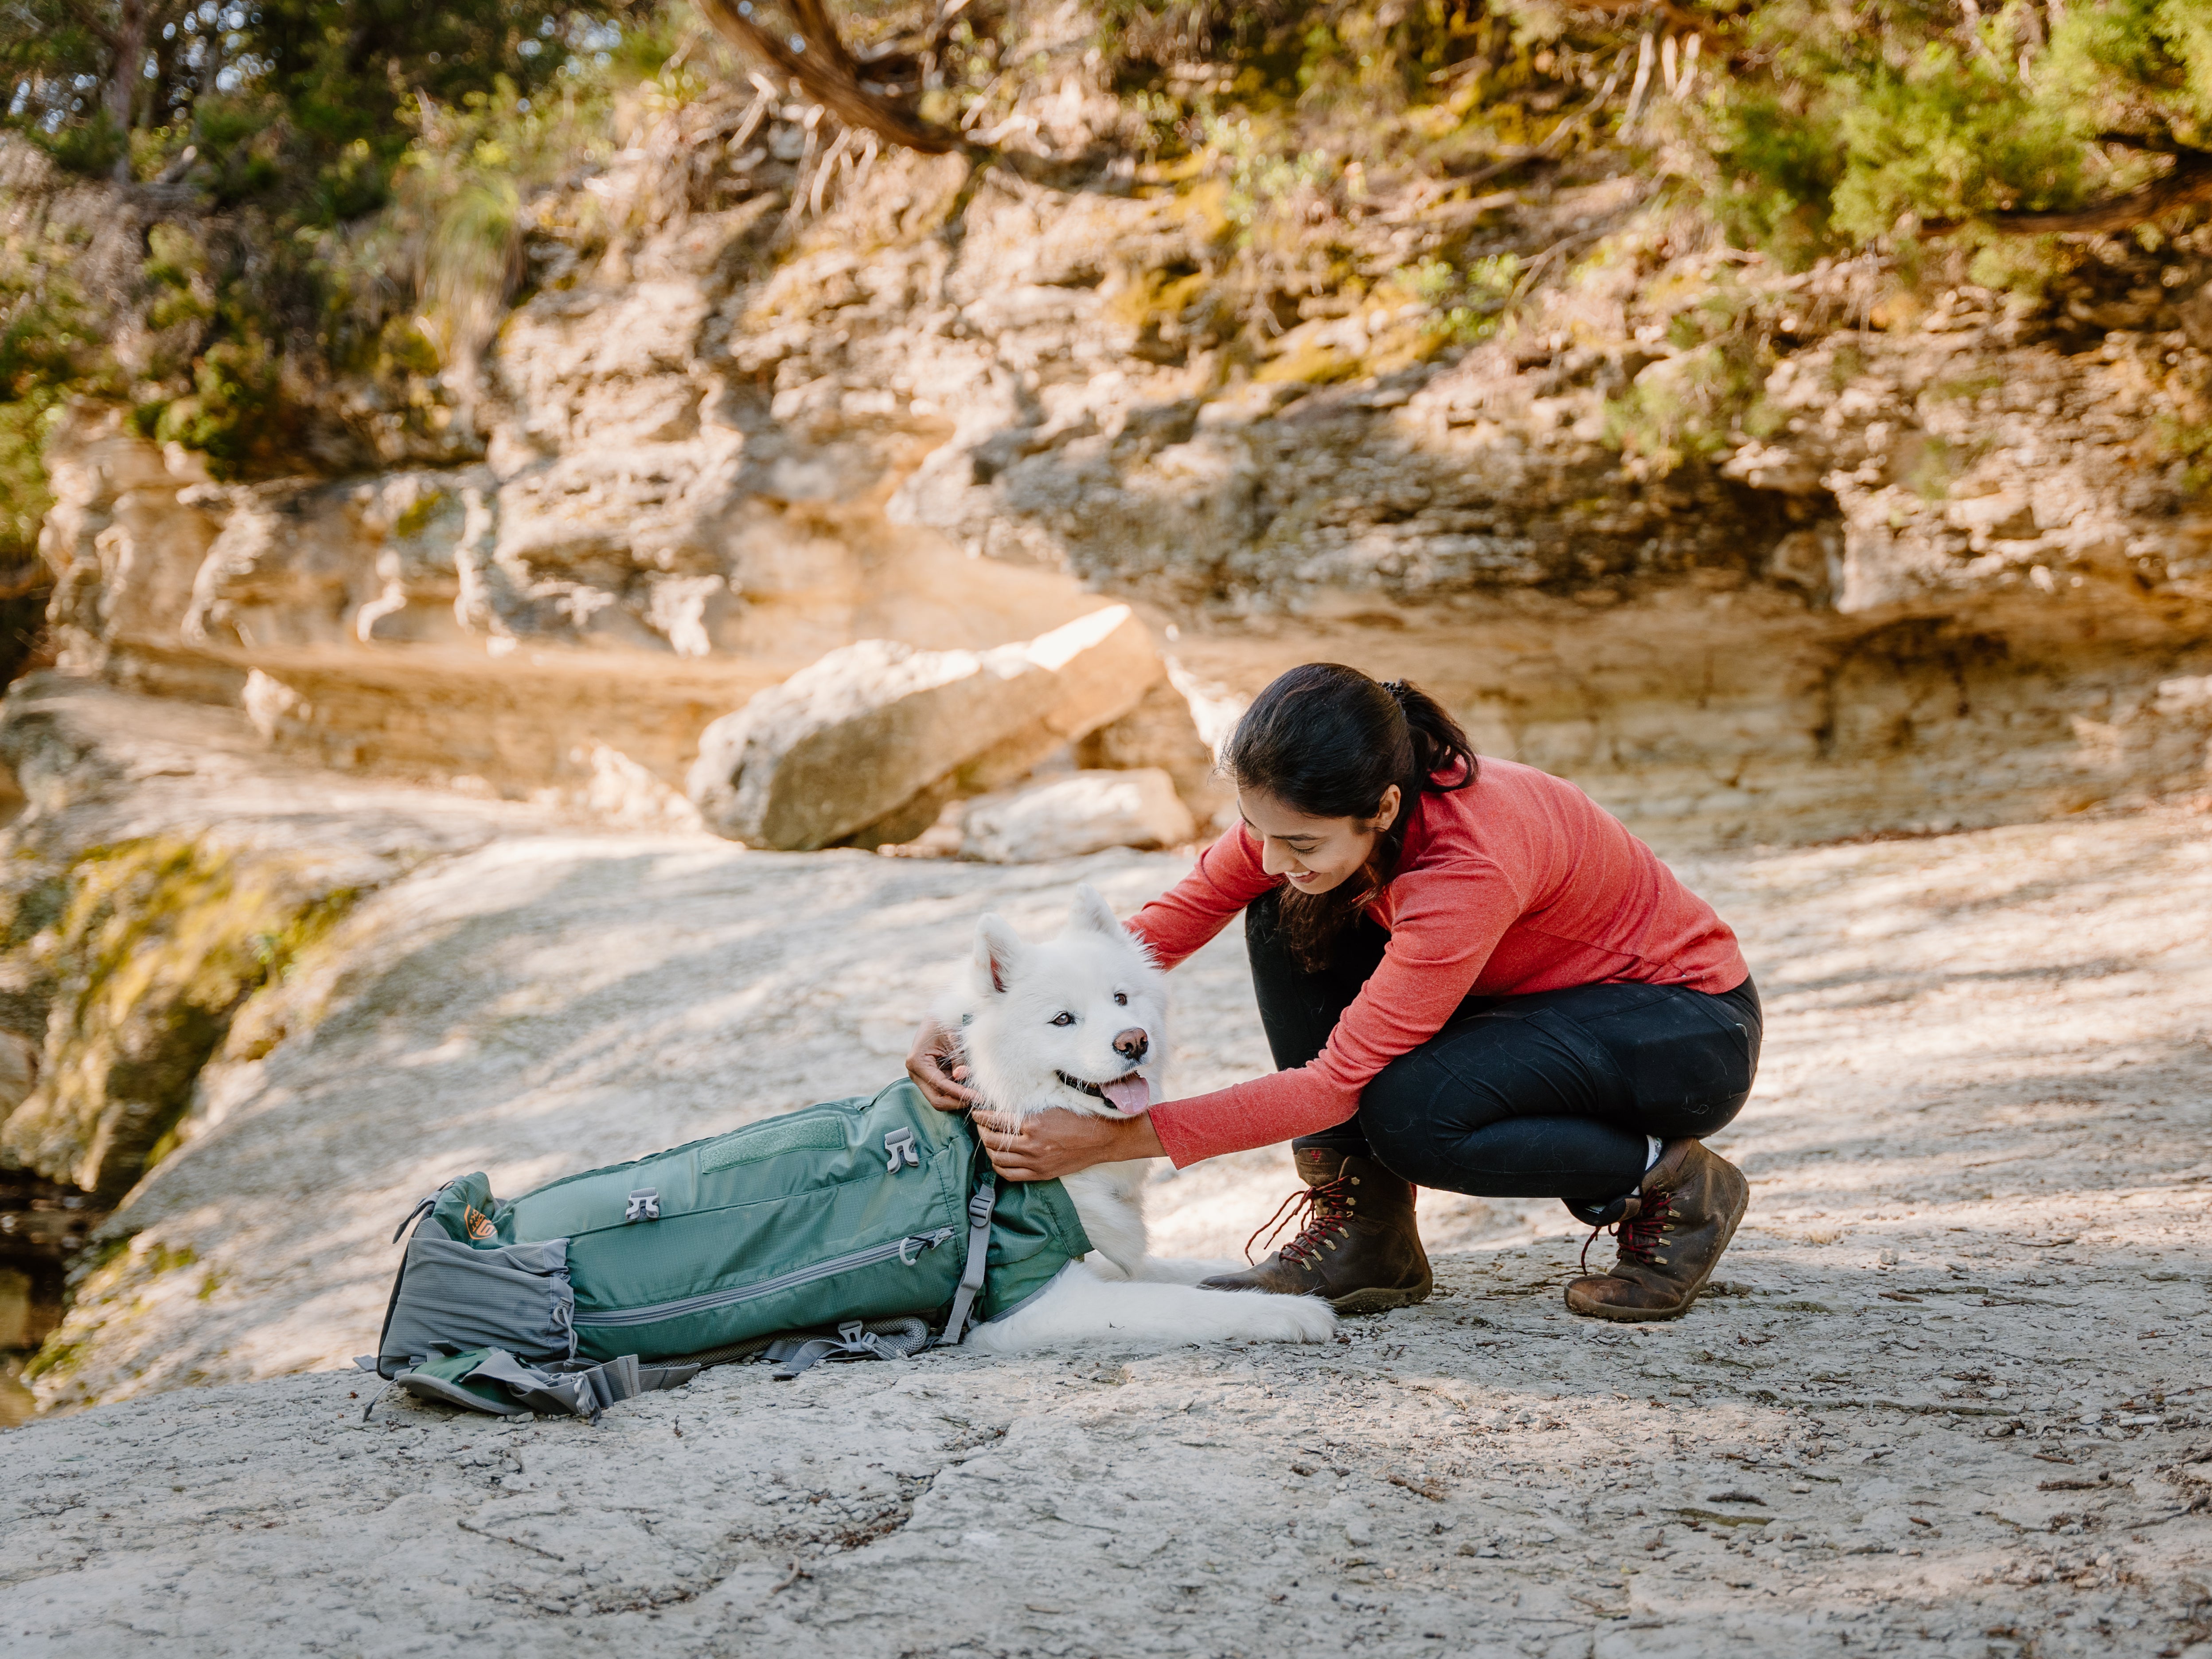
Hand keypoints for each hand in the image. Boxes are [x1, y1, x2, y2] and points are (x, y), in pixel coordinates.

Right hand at [906, 1015, 978, 1111]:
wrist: (938, 1014)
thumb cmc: (945, 1021)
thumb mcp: (954, 1037)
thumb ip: (958, 1058)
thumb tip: (961, 1076)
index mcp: (917, 1061)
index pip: (940, 1086)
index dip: (959, 1094)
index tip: (978, 1097)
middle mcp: (915, 1072)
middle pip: (937, 1100)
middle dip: (958, 1102)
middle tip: (980, 1101)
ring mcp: (922, 1077)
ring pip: (940, 1099)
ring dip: (958, 1100)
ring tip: (979, 1096)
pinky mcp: (930, 1078)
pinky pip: (944, 1092)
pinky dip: (958, 1093)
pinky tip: (972, 1090)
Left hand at [972, 1108, 1163, 1181]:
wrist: (1102, 1139)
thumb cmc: (1080, 1117)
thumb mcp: (1052, 1104)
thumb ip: (1028, 1107)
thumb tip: (1005, 1103)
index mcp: (1033, 1124)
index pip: (995, 1120)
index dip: (982, 1115)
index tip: (977, 1111)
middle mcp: (1031, 1146)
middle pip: (993, 1140)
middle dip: (982, 1131)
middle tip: (980, 1124)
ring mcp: (1035, 1163)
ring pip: (998, 1158)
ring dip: (989, 1148)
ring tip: (988, 1139)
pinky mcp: (1040, 1174)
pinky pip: (1010, 1174)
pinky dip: (999, 1166)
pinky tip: (998, 1157)